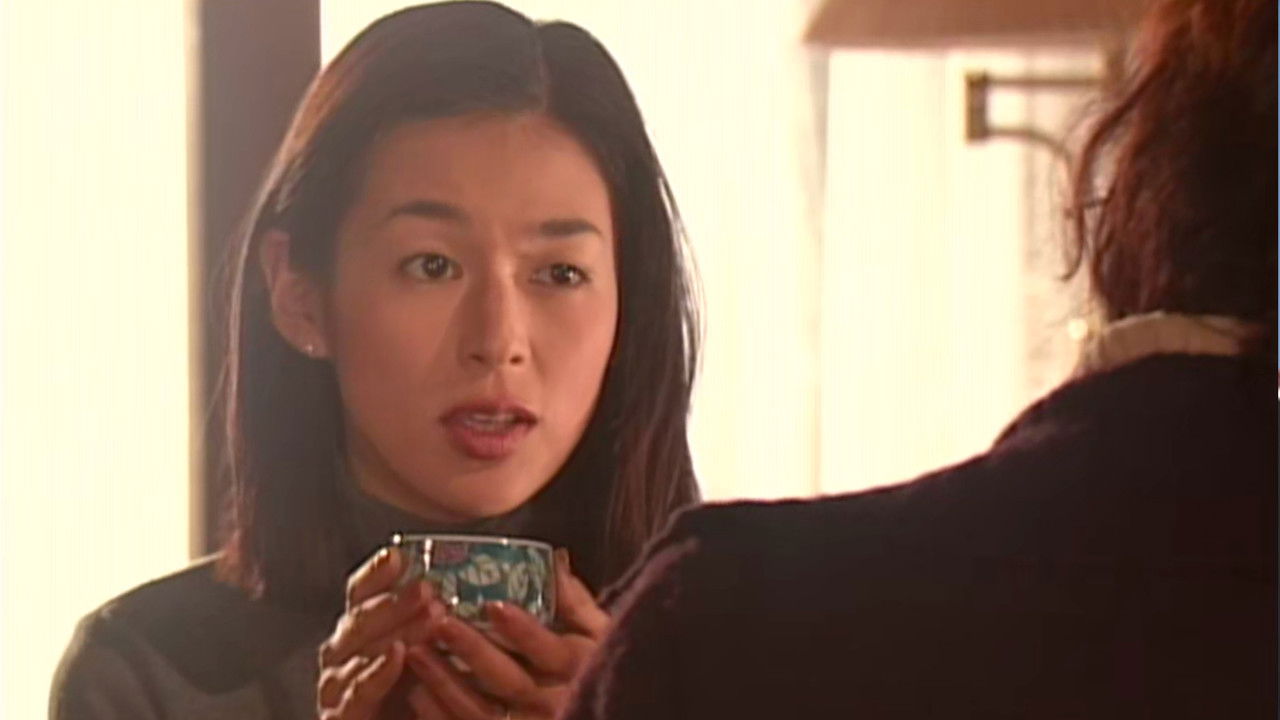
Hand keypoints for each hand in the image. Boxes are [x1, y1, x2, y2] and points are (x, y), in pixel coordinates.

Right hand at [317, 547, 441, 719]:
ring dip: (395, 630)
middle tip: (428, 589)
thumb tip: (476, 586)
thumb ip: (441, 620)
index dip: (376, 574)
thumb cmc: (421, 698)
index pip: (362, 593)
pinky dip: (375, 672)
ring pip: (361, 650)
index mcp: (362, 630)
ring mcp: (338, 685)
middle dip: (395, 601)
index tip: (397, 557)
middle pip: (361, 617)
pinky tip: (397, 654)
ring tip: (429, 616)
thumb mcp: (436, 653)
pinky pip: (357, 691)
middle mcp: (344, 653)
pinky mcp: (342, 715)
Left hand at [404, 549, 610, 718]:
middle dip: (473, 652)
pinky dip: (439, 716)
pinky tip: (416, 694)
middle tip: (439, 624)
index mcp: (578, 667)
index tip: (494, 606)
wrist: (605, 707)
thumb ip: (576, 601)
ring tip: (416, 654)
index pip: (548, 650)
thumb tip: (553, 559)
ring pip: (482, 712)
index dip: (522, 630)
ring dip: (445, 684)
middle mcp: (554, 703)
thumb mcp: (599, 633)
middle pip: (509, 681)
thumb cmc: (599, 666)